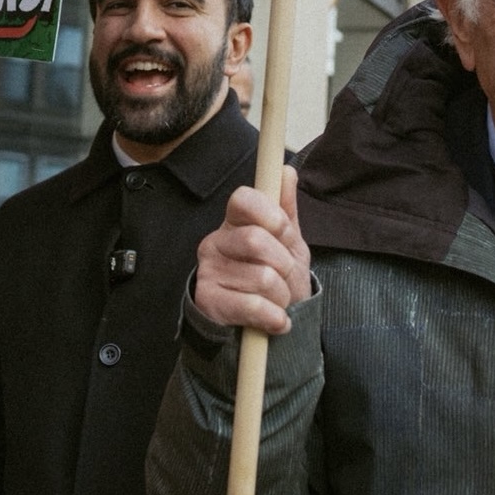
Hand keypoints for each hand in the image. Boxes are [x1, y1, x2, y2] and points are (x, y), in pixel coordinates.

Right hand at [194, 165, 311, 334]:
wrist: (262, 322)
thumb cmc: (275, 276)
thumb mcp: (287, 243)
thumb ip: (286, 208)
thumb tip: (286, 171)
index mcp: (235, 222)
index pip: (243, 199)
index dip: (269, 213)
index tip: (283, 230)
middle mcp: (215, 242)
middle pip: (256, 240)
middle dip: (284, 263)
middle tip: (285, 275)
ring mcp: (208, 272)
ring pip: (262, 278)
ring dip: (282, 295)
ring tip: (277, 300)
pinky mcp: (208, 302)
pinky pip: (253, 306)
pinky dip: (274, 317)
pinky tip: (274, 319)